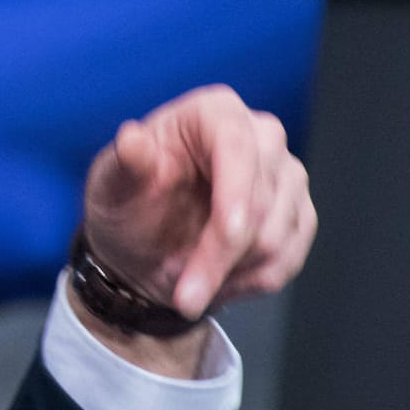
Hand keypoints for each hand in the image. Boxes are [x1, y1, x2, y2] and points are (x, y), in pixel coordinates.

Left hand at [83, 84, 316, 321]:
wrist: (143, 246)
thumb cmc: (127, 205)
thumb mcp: (111, 185)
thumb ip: (124, 164)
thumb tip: (131, 140)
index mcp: (213, 112)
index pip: (237, 146)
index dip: (235, 195)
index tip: (225, 238)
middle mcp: (261, 135)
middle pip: (262, 199)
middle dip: (222, 256)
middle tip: (182, 297)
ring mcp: (287, 174)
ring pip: (277, 235)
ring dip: (230, 273)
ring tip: (191, 281)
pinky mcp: (299, 213)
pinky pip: (289, 257)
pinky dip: (251, 282)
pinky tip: (218, 281)